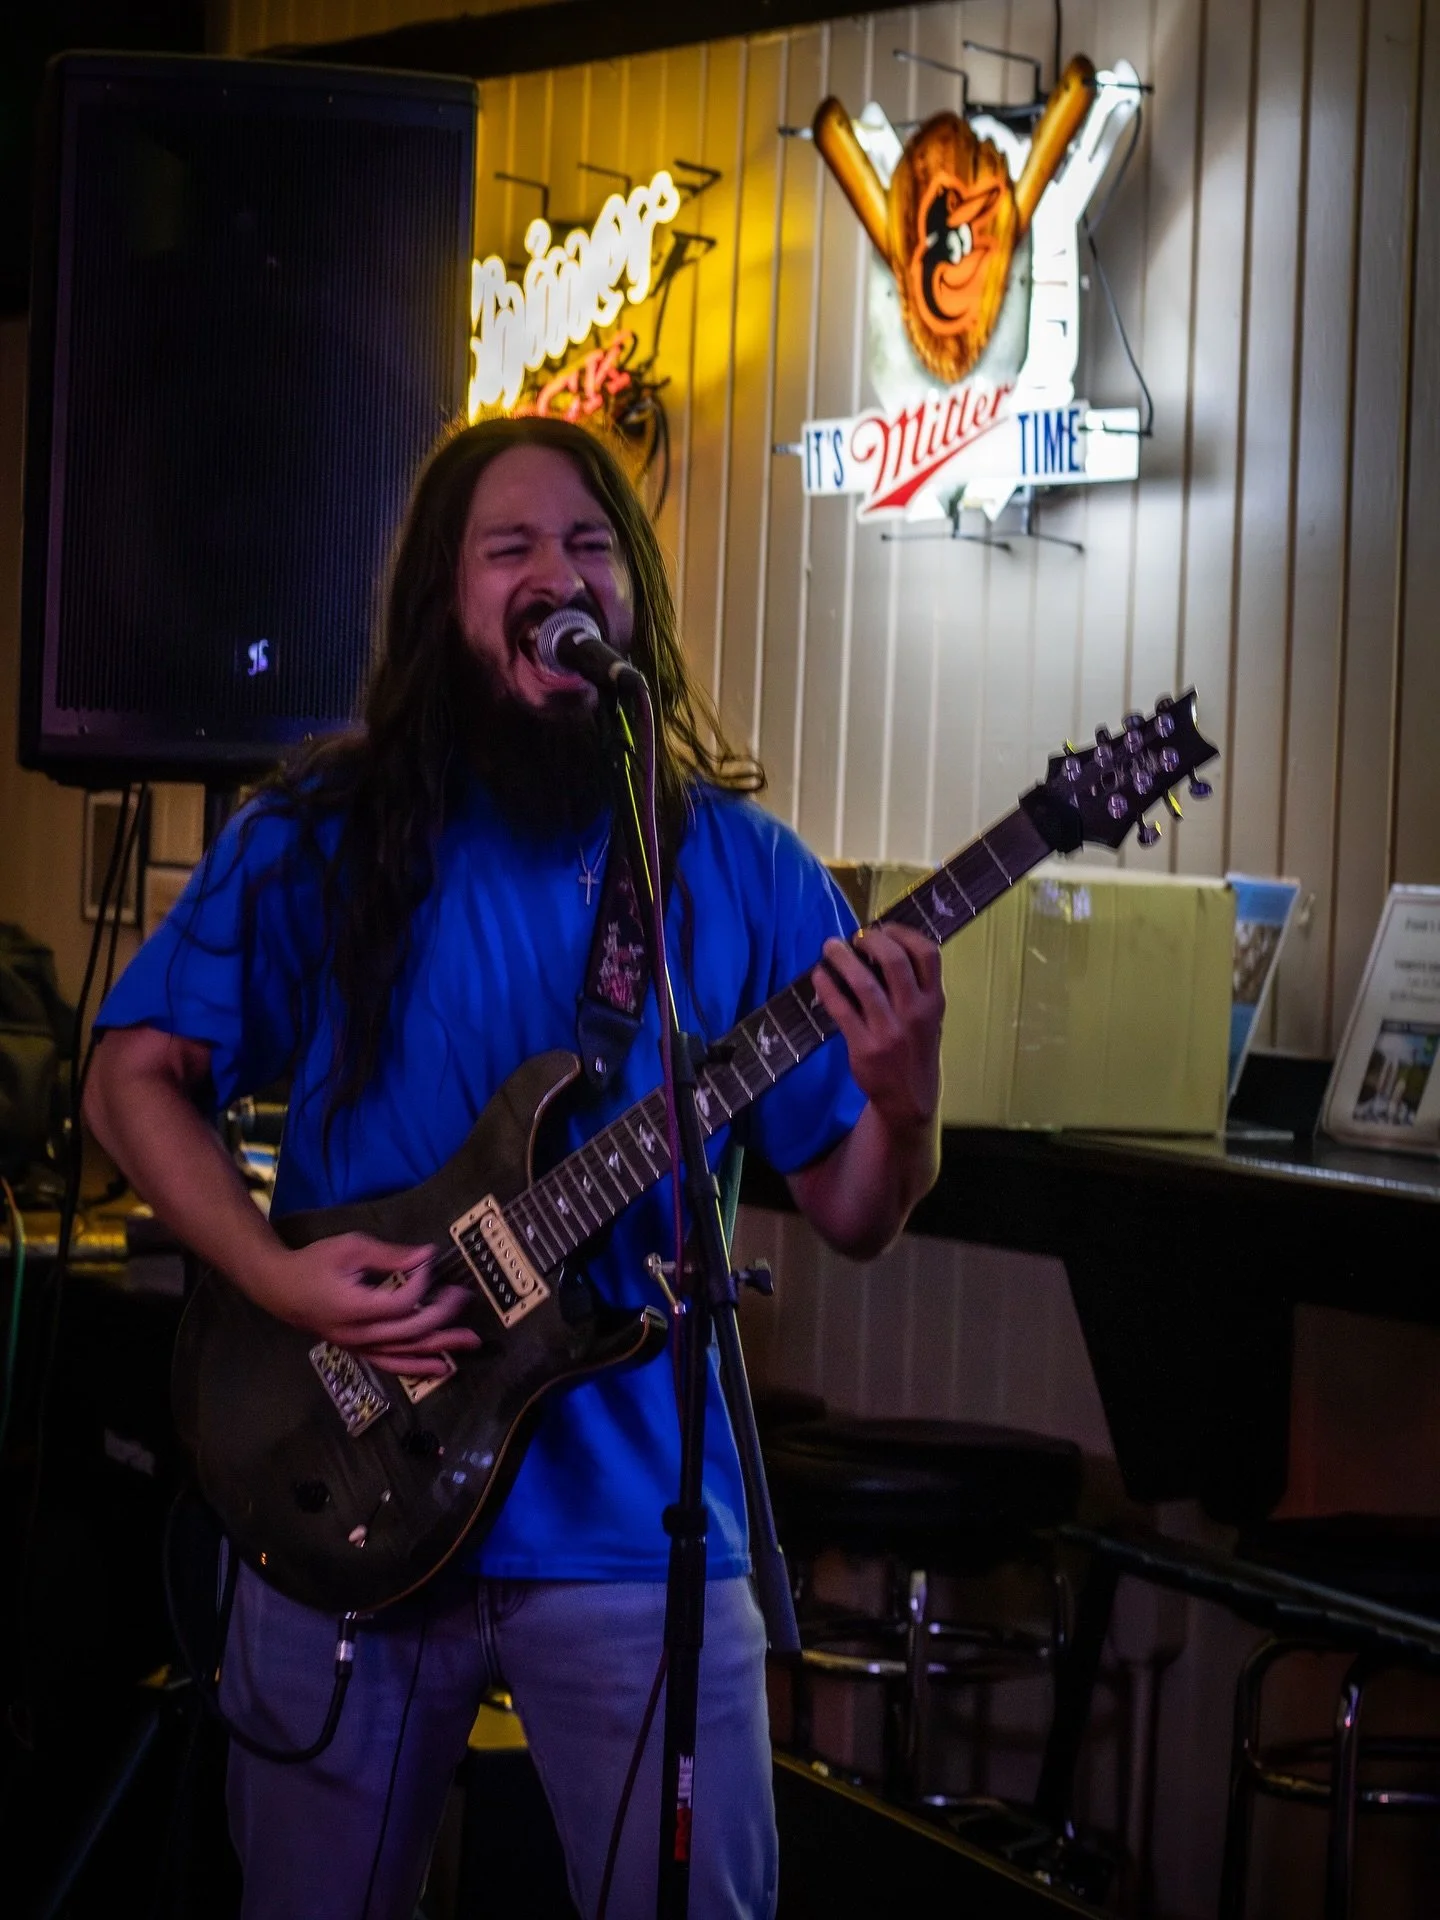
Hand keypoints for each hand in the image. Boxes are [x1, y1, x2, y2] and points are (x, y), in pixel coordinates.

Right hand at [246, 1232, 482, 1377]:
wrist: (279, 1287)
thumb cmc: (314, 1262)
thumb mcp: (351, 1247)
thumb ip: (390, 1255)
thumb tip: (427, 1255)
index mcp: (355, 1308)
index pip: (402, 1303)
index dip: (423, 1283)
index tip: (430, 1261)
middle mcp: (359, 1335)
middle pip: (410, 1333)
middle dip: (443, 1316)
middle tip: (465, 1297)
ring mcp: (358, 1347)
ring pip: (405, 1354)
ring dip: (440, 1347)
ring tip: (470, 1342)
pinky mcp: (358, 1350)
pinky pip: (392, 1363)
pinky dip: (417, 1366)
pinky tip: (440, 1366)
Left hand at [812, 924, 943, 1134]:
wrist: (909, 1100)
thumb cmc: (916, 1050)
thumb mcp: (928, 1018)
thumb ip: (913, 988)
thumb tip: (878, 948)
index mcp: (934, 1001)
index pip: (928, 953)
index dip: (903, 933)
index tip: (883, 928)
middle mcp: (915, 1013)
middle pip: (894, 960)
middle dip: (871, 940)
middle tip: (855, 936)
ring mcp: (890, 1031)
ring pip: (864, 983)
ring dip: (843, 958)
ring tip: (830, 946)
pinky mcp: (865, 1047)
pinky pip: (842, 1009)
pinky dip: (827, 987)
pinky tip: (819, 975)